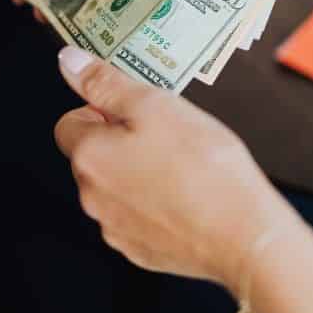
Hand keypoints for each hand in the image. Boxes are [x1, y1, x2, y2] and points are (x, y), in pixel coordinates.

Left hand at [54, 46, 286, 292]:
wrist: (244, 237)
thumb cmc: (204, 168)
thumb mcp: (154, 105)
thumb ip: (105, 83)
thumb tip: (69, 61)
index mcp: (89, 156)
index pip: (68, 123)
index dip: (98, 111)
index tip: (129, 112)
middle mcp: (91, 196)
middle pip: (90, 156)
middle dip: (118, 143)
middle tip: (162, 136)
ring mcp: (113, 228)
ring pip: (113, 188)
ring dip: (134, 174)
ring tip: (178, 168)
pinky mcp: (138, 251)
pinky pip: (134, 218)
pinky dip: (151, 206)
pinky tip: (183, 197)